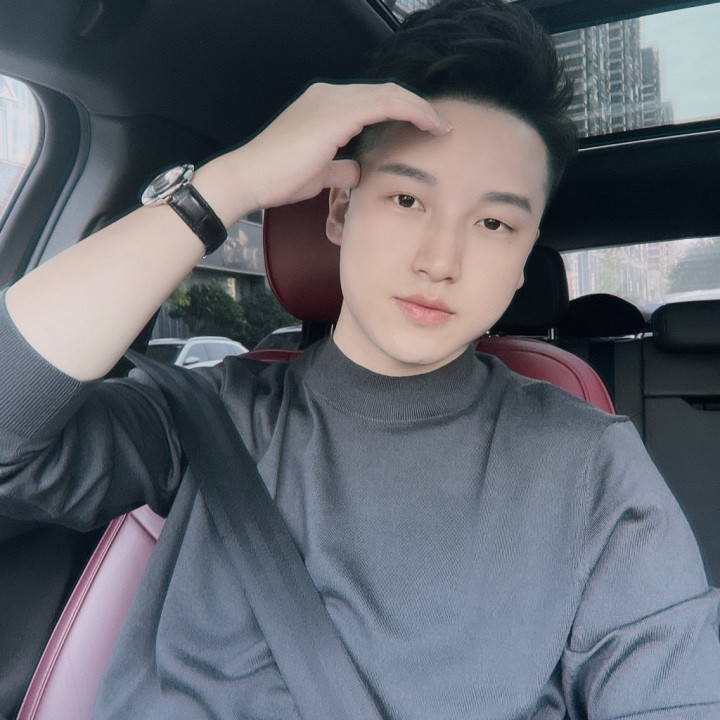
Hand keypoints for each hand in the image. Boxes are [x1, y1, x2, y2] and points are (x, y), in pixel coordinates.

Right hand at [215, 82, 452, 213]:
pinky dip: (412, 112)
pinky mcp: (336, 113)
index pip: (373, 102)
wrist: (249, 179)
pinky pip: (386, 104)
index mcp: (324, 106)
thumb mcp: (319, 173)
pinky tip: (429, 125)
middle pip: (386, 93)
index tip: (425, 131)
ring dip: (421, 109)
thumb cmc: (277, 178)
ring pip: (390, 94)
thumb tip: (358, 171)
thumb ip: (340, 169)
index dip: (402, 113)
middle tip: (442, 127)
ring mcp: (332, 100)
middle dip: (418, 108)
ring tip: (443, 127)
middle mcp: (329, 96)